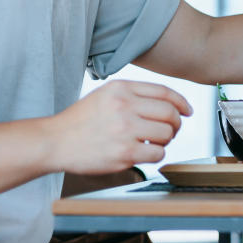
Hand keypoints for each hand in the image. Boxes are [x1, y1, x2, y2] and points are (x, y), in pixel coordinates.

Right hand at [46, 80, 192, 174]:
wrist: (54, 142)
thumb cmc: (80, 121)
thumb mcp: (105, 94)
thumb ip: (133, 95)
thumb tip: (168, 103)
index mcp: (121, 88)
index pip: (164, 92)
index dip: (182, 102)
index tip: (188, 110)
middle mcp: (124, 106)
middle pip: (170, 114)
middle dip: (176, 124)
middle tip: (170, 131)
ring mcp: (125, 130)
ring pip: (167, 134)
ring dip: (165, 141)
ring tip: (151, 142)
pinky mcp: (124, 153)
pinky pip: (157, 153)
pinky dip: (155, 154)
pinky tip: (143, 153)